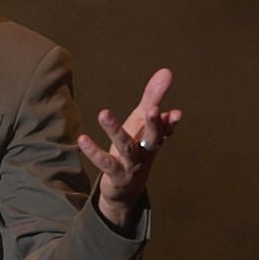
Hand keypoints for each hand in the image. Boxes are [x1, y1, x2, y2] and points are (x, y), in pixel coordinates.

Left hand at [78, 67, 181, 229]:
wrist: (126, 188)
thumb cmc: (136, 147)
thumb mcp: (142, 121)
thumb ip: (152, 97)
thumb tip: (166, 71)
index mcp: (154, 138)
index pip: (165, 128)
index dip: (170, 122)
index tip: (176, 113)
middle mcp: (146, 151)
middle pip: (153, 137)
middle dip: (154, 124)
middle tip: (154, 109)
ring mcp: (131, 164)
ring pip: (126, 147)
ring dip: (115, 130)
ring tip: (104, 114)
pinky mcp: (115, 174)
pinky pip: (105, 163)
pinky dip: (94, 152)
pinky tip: (82, 139)